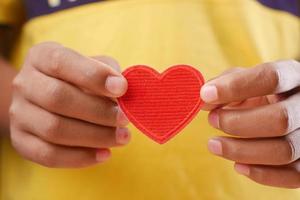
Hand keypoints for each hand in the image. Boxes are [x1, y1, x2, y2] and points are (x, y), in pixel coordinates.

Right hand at [9, 42, 129, 167]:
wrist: (47, 98)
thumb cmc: (78, 79)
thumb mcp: (93, 65)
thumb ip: (108, 72)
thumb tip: (122, 89)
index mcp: (41, 56)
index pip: (61, 62)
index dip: (93, 76)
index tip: (122, 88)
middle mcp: (24, 83)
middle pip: (57, 99)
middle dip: (97, 111)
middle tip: (124, 119)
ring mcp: (19, 114)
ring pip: (54, 130)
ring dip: (94, 136)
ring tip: (122, 137)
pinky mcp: (21, 141)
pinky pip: (49, 155)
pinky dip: (80, 157)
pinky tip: (104, 154)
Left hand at [201, 60, 299, 187]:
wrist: (284, 107)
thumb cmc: (258, 92)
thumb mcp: (244, 79)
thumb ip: (224, 84)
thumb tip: (204, 100)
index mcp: (293, 77)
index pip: (271, 78)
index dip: (236, 87)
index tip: (205, 94)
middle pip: (280, 119)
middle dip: (237, 123)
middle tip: (212, 120)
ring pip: (284, 150)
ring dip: (241, 150)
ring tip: (214, 144)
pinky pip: (292, 175)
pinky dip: (261, 174)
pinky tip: (237, 166)